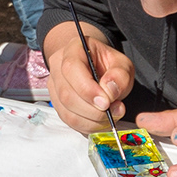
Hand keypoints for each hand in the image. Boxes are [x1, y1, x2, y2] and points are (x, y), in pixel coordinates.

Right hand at [42, 19, 135, 133]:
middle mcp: (57, 68)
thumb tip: (109, 92)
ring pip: (67, 112)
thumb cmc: (107, 63)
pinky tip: (102, 121)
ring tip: (112, 115)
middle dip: (93, 110)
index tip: (106, 102)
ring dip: (92, 121)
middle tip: (116, 110)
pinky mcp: (58, 104)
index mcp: (72, 50)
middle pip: (67, 95)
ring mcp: (55, 87)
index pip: (71, 69)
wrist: (95, 65)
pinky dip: (88, 126)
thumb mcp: (121, 63)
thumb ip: (120, 75)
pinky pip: (69, 121)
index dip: (87, 89)